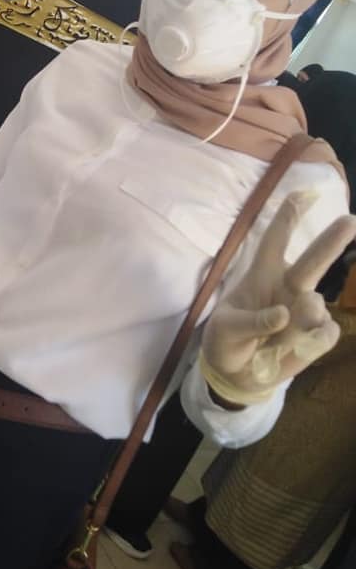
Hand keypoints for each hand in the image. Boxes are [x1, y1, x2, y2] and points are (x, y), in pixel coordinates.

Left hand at [201, 193, 355, 405]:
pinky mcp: (316, 336)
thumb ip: (252, 321)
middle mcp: (287, 287)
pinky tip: (294, 349)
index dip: (287, 217)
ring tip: (276, 341)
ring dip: (298, 323)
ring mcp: (304, 311)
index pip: (274, 241)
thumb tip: (284, 312)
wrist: (236, 375)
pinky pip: (324, 334)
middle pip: (312, 260)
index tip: (303, 193)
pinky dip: (309, 344)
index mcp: (261, 276)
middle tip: (350, 221)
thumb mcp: (225, 329)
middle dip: (331, 240)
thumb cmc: (227, 340)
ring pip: (316, 305)